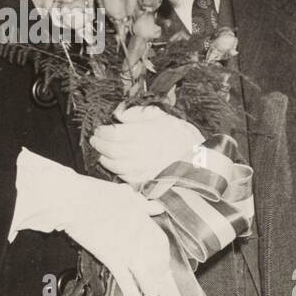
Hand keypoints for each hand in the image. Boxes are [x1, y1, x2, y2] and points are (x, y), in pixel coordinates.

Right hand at [64, 180, 168, 295]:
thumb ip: (141, 202)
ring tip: (152, 294)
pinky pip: (124, 278)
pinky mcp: (110, 256)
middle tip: (159, 280)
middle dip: (159, 270)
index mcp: (141, 217)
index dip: (162, 253)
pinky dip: (131, 290)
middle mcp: (138, 234)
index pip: (160, 239)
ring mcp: (125, 246)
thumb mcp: (121, 192)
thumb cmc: (93, 192)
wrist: (73, 201)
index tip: (162, 260)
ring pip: (145, 271)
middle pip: (156, 257)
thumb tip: (157, 208)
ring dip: (150, 285)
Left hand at [90, 104, 204, 186]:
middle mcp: (141, 151)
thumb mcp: (163, 117)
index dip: (103, 131)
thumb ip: (139, 114)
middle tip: (95, 139)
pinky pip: (123, 176)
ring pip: (114, 164)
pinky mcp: (145, 181)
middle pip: (110, 149)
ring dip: (104, 157)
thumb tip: (119, 115)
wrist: (200, 161)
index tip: (100, 129)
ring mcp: (142, 168)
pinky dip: (114, 169)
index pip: (114, 133)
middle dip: (99, 143)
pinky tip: (112, 163)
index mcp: (145, 133)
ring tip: (101, 151)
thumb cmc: (182, 136)